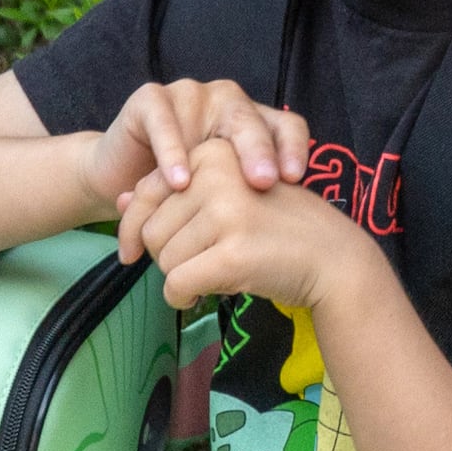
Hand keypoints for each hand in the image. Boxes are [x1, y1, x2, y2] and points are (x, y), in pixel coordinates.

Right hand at [80, 77, 310, 216]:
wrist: (120, 181)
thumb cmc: (179, 193)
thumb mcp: (217, 200)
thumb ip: (247, 206)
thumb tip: (287, 240)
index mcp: (252, 124)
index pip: (285, 127)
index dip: (293, 148)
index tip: (296, 180)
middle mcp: (226, 104)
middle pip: (251, 120)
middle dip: (260, 150)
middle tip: (265, 182)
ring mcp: (190, 96)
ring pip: (211, 114)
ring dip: (217, 154)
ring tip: (218, 189)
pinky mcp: (151, 99)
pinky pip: (164, 121)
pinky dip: (171, 151)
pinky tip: (178, 182)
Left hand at [119, 148, 381, 313]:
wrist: (333, 258)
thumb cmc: (276, 228)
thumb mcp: (227, 197)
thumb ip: (174, 196)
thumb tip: (119, 200)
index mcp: (213, 153)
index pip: (146, 191)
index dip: (133, 227)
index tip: (133, 251)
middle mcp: (216, 176)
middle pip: (152, 231)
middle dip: (165, 257)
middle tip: (198, 264)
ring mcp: (226, 213)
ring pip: (164, 260)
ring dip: (180, 278)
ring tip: (213, 273)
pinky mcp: (233, 252)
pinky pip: (178, 284)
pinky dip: (184, 297)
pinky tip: (205, 294)